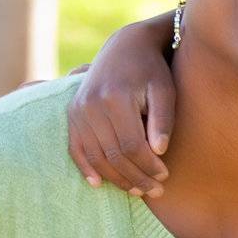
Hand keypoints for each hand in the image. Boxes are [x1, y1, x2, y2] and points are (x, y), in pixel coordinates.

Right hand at [66, 14, 176, 195]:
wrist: (126, 47)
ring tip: (137, 190)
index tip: (165, 177)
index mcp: (115, 98)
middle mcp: (92, 105)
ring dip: (116, 178)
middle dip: (136, 177)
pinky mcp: (72, 113)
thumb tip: (159, 151)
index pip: (132, 145)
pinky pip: (76, 148)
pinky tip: (99, 184)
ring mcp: (78, 110)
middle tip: (155, 190)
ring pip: (95, 156)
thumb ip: (163, 119)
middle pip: (113, 154)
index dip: (148, 166)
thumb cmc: (152, 71)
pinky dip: (86, 168)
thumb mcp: (165, 90)